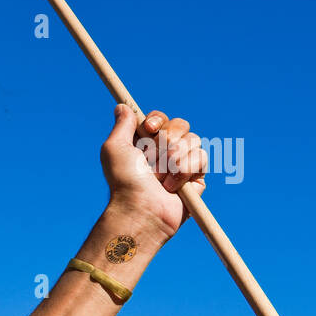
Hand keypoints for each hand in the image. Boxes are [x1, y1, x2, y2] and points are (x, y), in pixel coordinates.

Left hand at [100, 104, 206, 238]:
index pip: (161, 119)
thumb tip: (122, 106)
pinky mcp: (197, 177)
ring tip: (161, 178)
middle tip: (154, 159)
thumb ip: (122, 125)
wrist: (141, 209)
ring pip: (193, 140)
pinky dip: (185, 170)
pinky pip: (201, 157)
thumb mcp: (114, 149)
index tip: (149, 130)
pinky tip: (172, 186)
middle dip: (168, 139)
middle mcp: (165, 151)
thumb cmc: (124, 181)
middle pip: (181, 125)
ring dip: (175, 158)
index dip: (158, 120)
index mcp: (146, 143)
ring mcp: (182, 164)